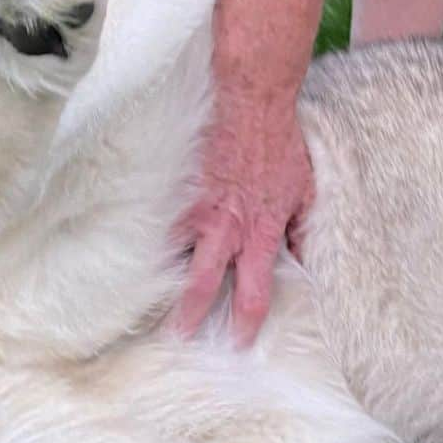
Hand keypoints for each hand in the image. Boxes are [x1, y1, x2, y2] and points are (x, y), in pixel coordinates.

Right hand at [170, 88, 313, 345]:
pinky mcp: (174, 187)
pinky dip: (149, 239)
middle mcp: (225, 228)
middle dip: (189, 315)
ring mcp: (195, 208)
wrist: (250, 101)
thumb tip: (301, 255)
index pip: (255, 292)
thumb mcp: (306, 191)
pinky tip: (136, 254)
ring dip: (160, 278)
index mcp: (260, 234)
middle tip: (178, 337)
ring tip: (145, 300)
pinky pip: (158, 222)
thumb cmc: (281, 145)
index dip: (248, 323)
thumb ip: (301, 229)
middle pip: (202, 285)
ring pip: (172, 255)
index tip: (240, 342)